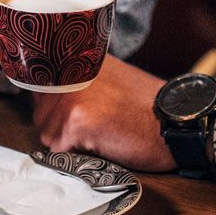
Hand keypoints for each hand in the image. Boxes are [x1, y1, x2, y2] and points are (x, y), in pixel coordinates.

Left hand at [32, 56, 174, 171]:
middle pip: (40, 114)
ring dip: (70, 143)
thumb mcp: (109, 80)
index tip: (73, 114)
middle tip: (97, 125)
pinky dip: (78, 155)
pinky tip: (104, 142)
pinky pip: (59, 149)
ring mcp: (72, 95)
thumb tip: (44, 98)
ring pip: (47, 134)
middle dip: (62, 128)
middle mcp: (70, 72)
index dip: (52, 107)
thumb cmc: (147, 108)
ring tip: (102, 132)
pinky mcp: (78, 120)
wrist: (176, 123)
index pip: (39, 86)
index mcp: (78, 59)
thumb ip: (77, 82)